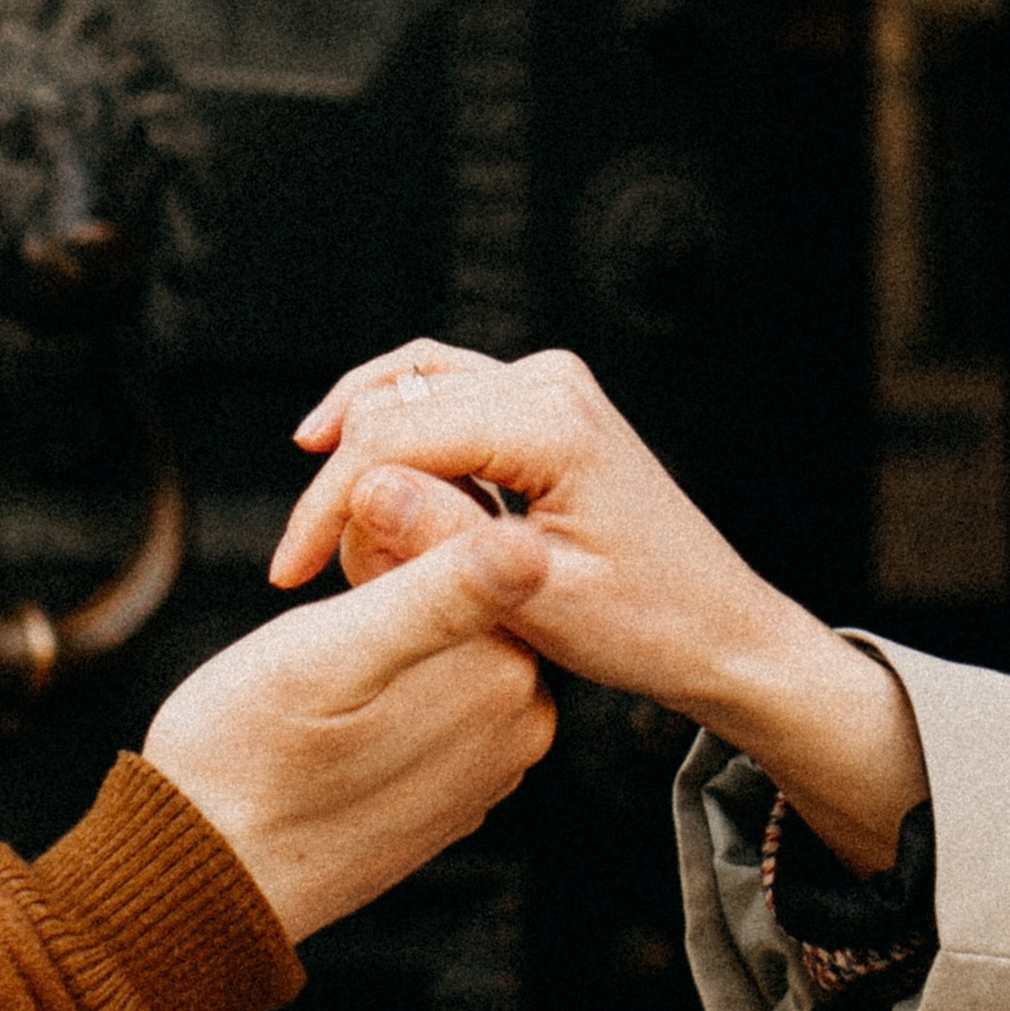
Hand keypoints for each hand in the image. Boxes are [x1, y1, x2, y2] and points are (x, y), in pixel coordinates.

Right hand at [144, 518, 555, 943]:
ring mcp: (493, 765)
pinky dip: (389, 693)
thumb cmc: (244, 752)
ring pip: (447, 650)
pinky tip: (335, 725)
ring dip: (388, 641)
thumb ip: (438, 596)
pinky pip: (434, 704)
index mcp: (502, 675)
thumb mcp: (328, 652)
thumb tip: (536, 545)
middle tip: (319, 629)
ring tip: (319, 684)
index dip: (387, 536)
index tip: (328, 572)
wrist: (203, 877)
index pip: (468, 543)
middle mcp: (522, 723)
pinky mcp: (459, 792)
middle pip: (466, 599)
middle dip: (394, 586)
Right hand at [272, 343, 925, 872]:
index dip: (327, 502)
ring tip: (315, 516)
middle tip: (301, 563)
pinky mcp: (547, 403)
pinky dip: (395, 428)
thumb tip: (360, 489)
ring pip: (413, 381)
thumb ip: (447, 546)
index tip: (288, 573)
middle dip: (337, 478)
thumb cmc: (648, 628)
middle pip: (396, 402)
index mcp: (553, 425)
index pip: (395, 435)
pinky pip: (445, 394)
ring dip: (357, 437)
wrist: (721, 629)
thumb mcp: (539, 605)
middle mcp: (551, 383)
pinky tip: (361, 482)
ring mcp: (551, 385)